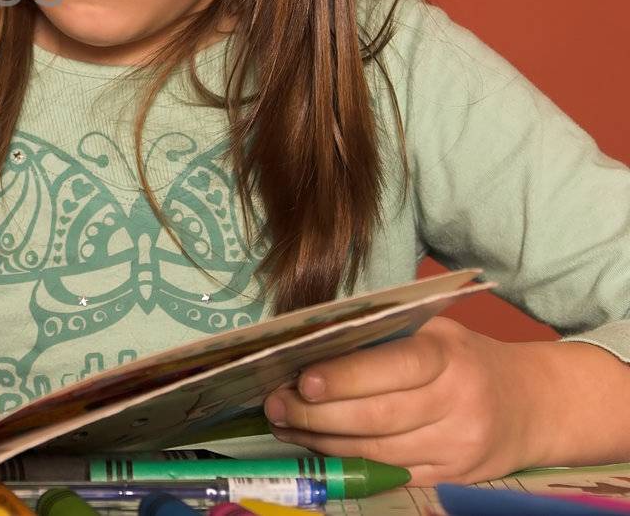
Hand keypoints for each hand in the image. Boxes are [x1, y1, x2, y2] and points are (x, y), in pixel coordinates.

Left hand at [261, 317, 535, 484]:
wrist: (533, 404)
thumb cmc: (465, 358)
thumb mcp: (433, 333)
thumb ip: (380, 338)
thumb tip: (307, 345)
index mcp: (448, 356)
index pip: (392, 367)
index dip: (345, 377)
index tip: (302, 380)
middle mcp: (457, 403)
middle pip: (376, 418)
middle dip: (316, 414)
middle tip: (275, 404)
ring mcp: (456, 446)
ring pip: (376, 452)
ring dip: (321, 440)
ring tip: (284, 423)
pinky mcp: (451, 477)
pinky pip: (389, 474)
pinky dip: (348, 461)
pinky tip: (318, 446)